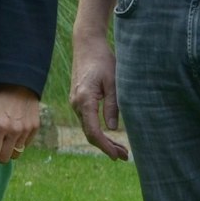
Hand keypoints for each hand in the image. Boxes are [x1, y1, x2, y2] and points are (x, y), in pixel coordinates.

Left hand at [0, 85, 40, 163]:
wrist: (19, 82)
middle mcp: (14, 131)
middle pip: (5, 158)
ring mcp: (26, 130)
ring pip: (17, 154)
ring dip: (8, 150)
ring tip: (4, 140)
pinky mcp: (35, 128)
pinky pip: (25, 145)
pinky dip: (18, 143)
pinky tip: (13, 133)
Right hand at [68, 0, 128, 160]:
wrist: (87, 44)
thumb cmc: (103, 59)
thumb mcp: (113, 82)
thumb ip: (113, 105)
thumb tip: (113, 129)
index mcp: (84, 100)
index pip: (93, 132)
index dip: (105, 146)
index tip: (117, 156)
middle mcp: (76, 103)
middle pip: (90, 133)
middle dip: (106, 147)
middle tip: (124, 156)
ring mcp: (75, 102)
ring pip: (88, 128)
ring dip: (103, 140)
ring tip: (121, 149)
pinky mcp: (78, 99)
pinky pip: (87, 120)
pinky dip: (98, 130)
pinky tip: (110, 134)